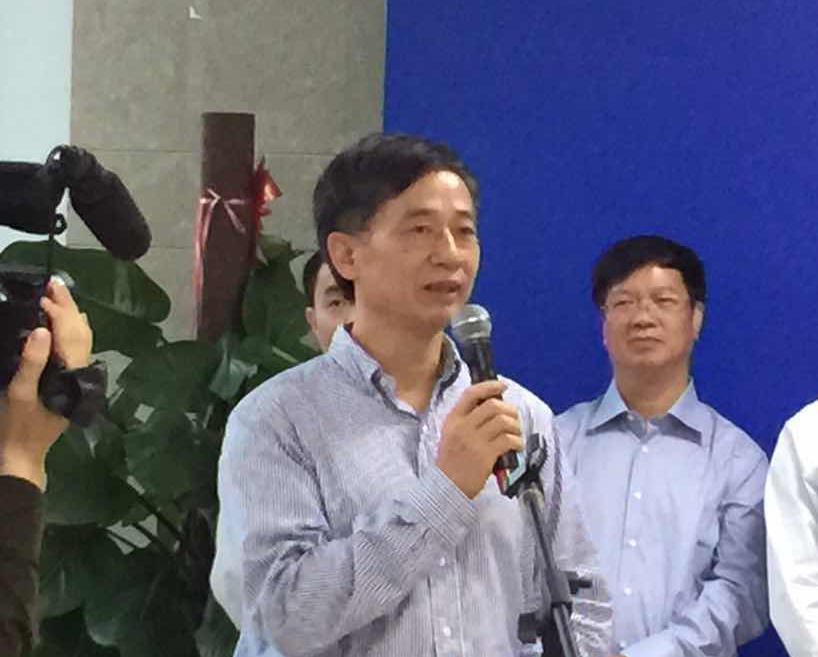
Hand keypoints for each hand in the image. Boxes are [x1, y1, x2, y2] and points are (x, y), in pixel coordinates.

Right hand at [0, 281, 91, 488]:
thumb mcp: (18, 393)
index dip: (57, 311)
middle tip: (53, 283)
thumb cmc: (16, 426)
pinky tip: (59, 324)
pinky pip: (75, 350)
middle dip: (67, 307)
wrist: (21, 456)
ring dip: (70, 316)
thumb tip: (41, 329)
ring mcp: (76, 378)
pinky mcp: (68, 382)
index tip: (42, 292)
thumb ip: (31, 362)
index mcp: (70, 374)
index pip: (69, 334)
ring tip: (57, 295)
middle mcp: (79, 373)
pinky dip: (69, 331)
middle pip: (80, 333)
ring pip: (81, 340)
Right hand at [437, 380, 522, 497]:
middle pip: (493, 406)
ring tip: (516, 434)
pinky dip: (517, 441)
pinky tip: (517, 446)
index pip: (471, 394)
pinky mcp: (485, 456)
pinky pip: (508, 440)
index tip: (502, 386)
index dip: (489, 386)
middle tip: (514, 418)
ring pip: (503, 421)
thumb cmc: (451, 462)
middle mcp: (463, 427)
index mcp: (453, 420)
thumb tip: (493, 406)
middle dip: (509, 409)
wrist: (446, 488)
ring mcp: (474, 441)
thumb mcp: (451, 436)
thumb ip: (466, 421)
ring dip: (515, 426)